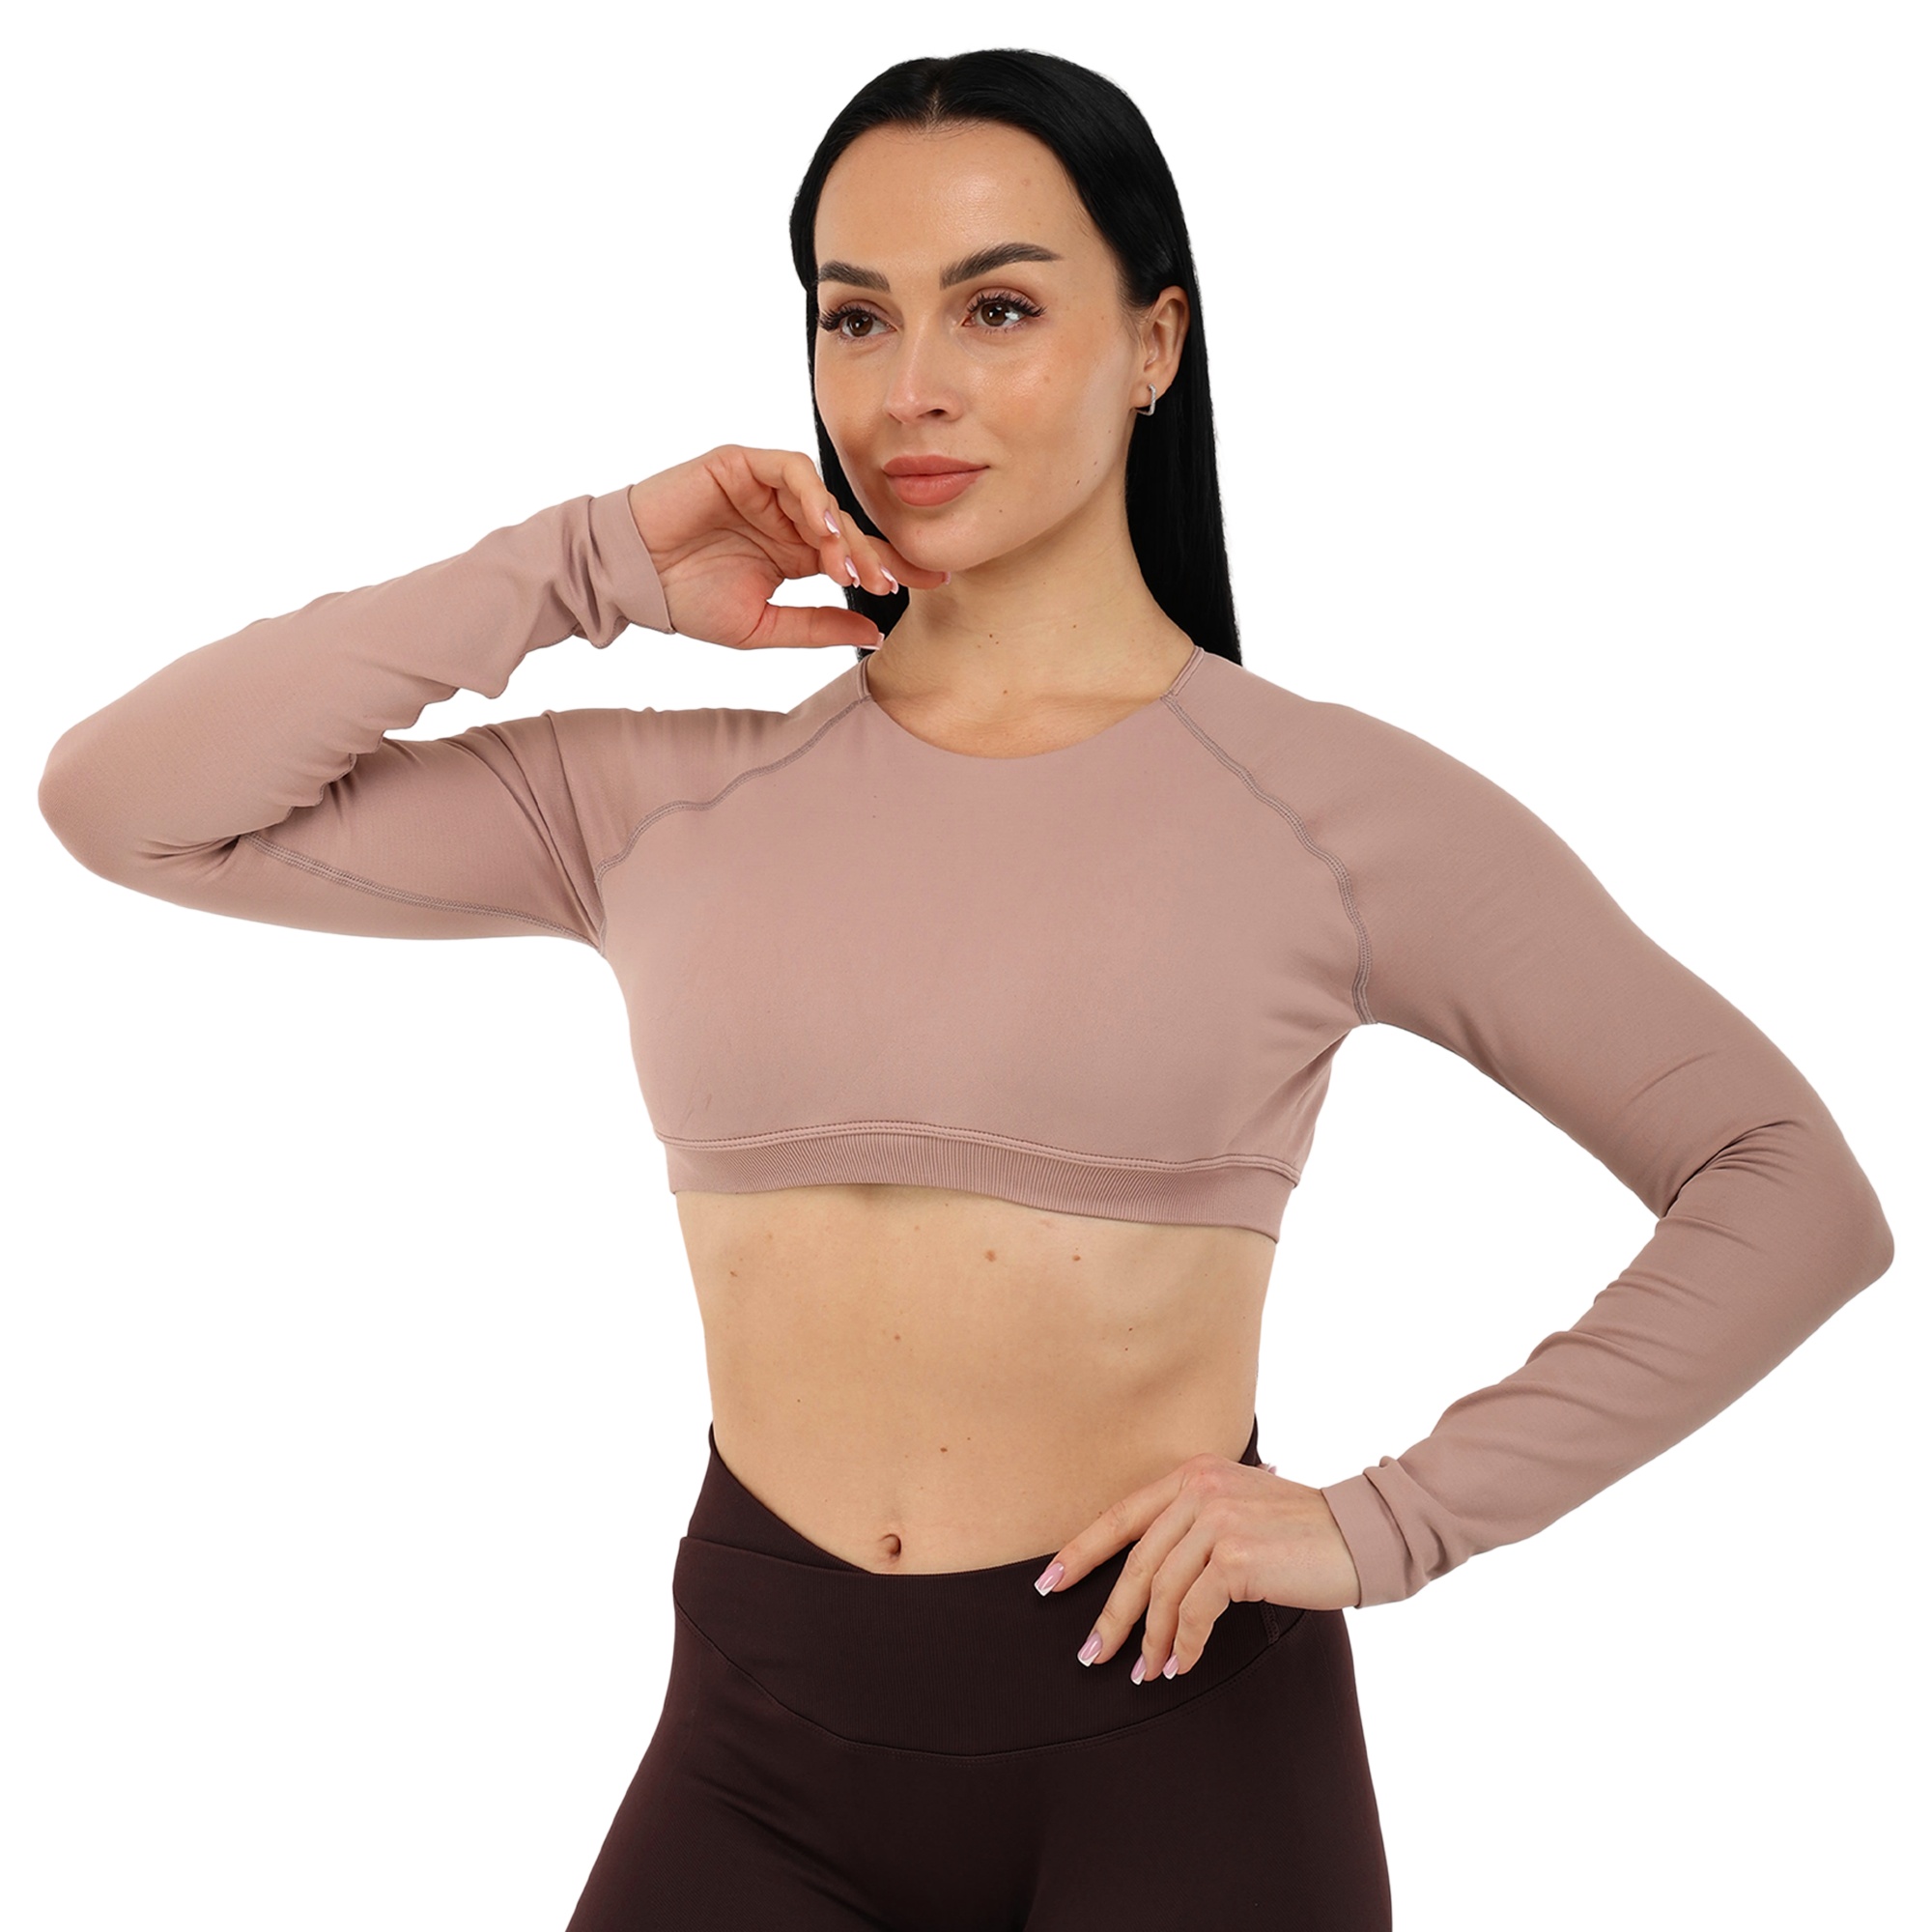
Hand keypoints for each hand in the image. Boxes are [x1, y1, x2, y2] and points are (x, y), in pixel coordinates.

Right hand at [626, 445, 946, 649]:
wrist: (630, 578)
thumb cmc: (686, 600)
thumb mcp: (762, 626)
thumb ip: (817, 626)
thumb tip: (876, 633)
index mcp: (795, 552)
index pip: (854, 553)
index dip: (892, 565)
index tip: (934, 583)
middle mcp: (786, 516)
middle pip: (847, 526)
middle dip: (871, 555)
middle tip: (885, 584)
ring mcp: (765, 488)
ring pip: (824, 497)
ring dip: (841, 531)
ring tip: (846, 566)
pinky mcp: (742, 463)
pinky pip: (790, 468)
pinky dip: (811, 495)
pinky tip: (819, 527)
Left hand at [1035, 1451, 1363, 1682]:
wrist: (1360, 1534)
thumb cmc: (1303, 1530)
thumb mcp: (1241, 1508)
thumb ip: (1198, 1523)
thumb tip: (1153, 1582)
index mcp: (1193, 1474)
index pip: (1121, 1516)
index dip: (1080, 1553)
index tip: (1049, 1584)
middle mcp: (1199, 1490)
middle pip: (1136, 1562)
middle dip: (1111, 1614)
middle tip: (1092, 1653)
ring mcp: (1217, 1521)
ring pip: (1162, 1592)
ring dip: (1151, 1640)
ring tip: (1146, 1671)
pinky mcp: (1237, 1557)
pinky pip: (1194, 1612)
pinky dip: (1184, 1644)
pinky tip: (1183, 1664)